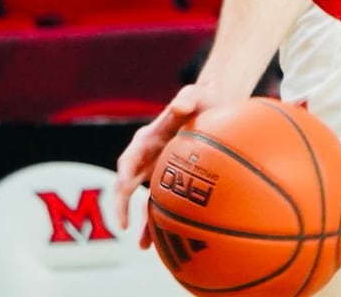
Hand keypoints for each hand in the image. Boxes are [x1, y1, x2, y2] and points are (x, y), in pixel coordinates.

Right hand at [113, 83, 243, 244]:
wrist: (218, 105)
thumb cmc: (205, 99)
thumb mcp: (197, 95)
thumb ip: (187, 97)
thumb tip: (179, 104)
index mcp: (147, 139)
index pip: (128, 162)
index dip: (122, 179)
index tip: (123, 193)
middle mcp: (148, 157)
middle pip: (128, 184)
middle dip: (122, 205)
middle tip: (125, 225)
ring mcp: (158, 170)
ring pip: (145, 199)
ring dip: (143, 221)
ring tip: (144, 246)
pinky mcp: (172, 179)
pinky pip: (164, 202)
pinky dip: (163, 219)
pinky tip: (170, 238)